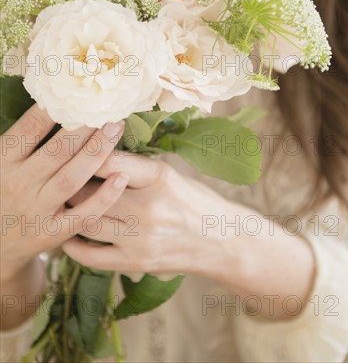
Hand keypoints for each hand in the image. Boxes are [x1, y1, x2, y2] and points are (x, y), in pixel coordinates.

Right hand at [0, 104, 126, 280]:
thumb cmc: (4, 189)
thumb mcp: (2, 162)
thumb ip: (24, 137)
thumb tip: (54, 99)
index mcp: (3, 162)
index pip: (29, 130)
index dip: (54, 110)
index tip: (78, 93)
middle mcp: (19, 184)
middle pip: (56, 152)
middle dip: (84, 128)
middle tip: (107, 108)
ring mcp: (37, 210)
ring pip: (71, 179)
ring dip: (97, 153)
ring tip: (116, 129)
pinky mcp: (54, 232)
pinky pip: (83, 215)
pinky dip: (104, 197)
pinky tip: (122, 177)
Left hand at [62, 152, 228, 275]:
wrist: (220, 240)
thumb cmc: (193, 199)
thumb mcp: (170, 173)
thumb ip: (134, 166)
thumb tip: (93, 154)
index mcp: (159, 177)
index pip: (109, 161)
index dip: (85, 154)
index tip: (73, 150)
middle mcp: (149, 207)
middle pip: (91, 192)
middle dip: (71, 182)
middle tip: (60, 176)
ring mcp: (141, 238)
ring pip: (86, 222)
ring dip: (70, 211)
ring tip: (62, 201)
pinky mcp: (136, 263)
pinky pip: (91, 256)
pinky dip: (73, 244)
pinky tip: (68, 233)